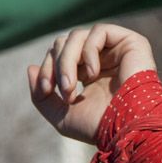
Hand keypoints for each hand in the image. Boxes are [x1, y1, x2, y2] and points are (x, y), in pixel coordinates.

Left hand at [27, 24, 156, 144]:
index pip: (58, 56)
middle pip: (63, 43)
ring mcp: (116, 50)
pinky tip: (93, 74)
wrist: (128, 130)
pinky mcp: (131, 42)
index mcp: (89, 74)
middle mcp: (103, 59)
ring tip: (71, 86)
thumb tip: (31, 68)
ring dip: (67, 61)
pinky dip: (88, 52)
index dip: (47, 69)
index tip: (45, 90)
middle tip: (62, 90)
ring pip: (76, 36)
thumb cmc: (100, 127)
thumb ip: (41, 95)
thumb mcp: (61, 116)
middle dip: (56, 65)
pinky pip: (98, 32)